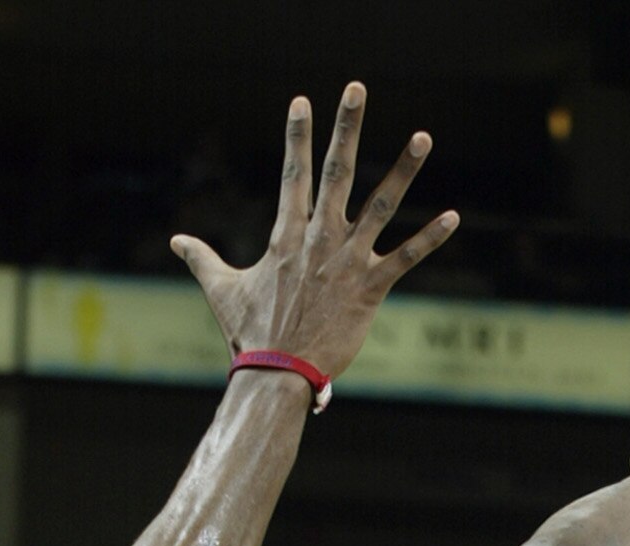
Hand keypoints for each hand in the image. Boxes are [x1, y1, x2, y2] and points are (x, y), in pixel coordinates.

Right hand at [171, 84, 457, 385]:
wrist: (278, 373)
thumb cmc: (250, 333)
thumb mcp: (221, 289)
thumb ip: (201, 258)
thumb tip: (177, 241)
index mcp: (286, 234)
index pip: (293, 173)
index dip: (297, 136)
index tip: (302, 102)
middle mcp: (319, 238)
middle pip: (337, 171)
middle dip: (347, 127)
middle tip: (357, 88)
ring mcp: (347, 260)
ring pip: (382, 204)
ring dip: (404, 169)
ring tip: (424, 136)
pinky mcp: (370, 288)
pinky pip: (405, 258)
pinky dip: (430, 238)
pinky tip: (453, 217)